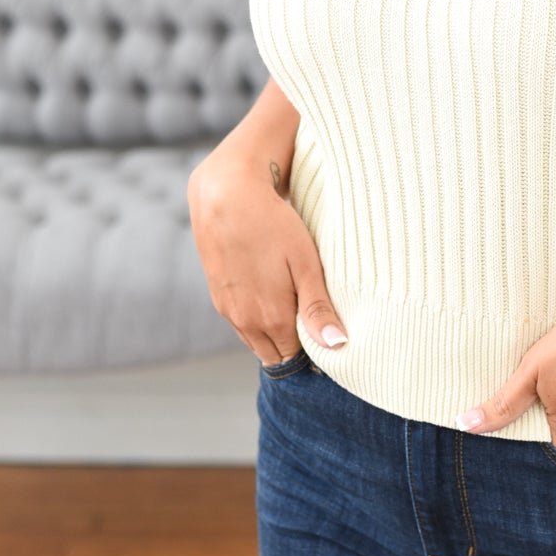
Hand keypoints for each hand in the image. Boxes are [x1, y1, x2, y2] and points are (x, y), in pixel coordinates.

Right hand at [187, 149, 349, 362]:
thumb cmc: (272, 225)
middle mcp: (245, 323)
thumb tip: (337, 346)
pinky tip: (271, 296)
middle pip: (275, 355)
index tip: (329, 336)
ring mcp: (228, 311)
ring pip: (256, 341)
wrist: (225, 197)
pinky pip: (242, 324)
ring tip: (296, 308)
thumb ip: (318, 309)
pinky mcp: (218, 297)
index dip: (314, 352)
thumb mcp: (305, 263)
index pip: (296, 359)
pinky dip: (258, 321)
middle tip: (315, 324)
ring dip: (275, 335)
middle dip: (294, 348)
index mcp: (271, 320)